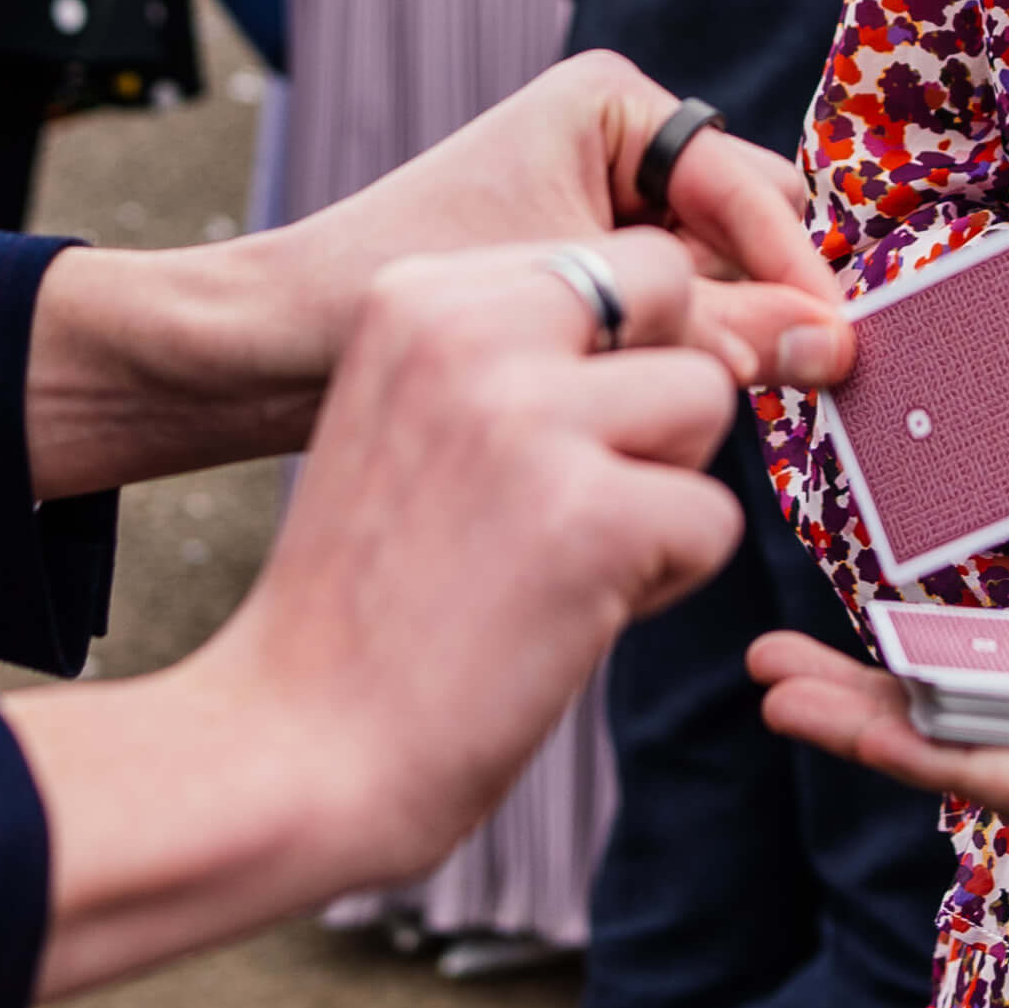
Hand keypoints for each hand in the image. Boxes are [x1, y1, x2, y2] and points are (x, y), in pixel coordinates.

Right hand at [15, 235, 748, 995]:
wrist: (294, 751)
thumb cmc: (370, 599)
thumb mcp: (417, 419)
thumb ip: (521, 354)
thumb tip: (697, 327)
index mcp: (418, 294)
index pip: (607, 256)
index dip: (621, 346)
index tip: (564, 434)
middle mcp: (469, 330)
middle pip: (671, 298)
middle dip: (656, 393)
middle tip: (579, 492)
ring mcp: (531, 418)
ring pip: (706, 400)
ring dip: (663, 488)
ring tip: (563, 557)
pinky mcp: (594, 516)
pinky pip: (714, 520)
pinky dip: (665, 582)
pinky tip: (566, 616)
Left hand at [259, 51, 850, 395]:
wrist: (280, 343)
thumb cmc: (400, 289)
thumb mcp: (575, 298)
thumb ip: (710, 322)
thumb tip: (832, 344)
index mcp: (614, 104)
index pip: (751, 186)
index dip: (795, 269)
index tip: (837, 345)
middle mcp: (621, 144)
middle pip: (752, 228)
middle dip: (768, 302)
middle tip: (793, 384)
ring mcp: (609, 210)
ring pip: (722, 281)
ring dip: (730, 339)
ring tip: (730, 402)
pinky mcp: (592, 277)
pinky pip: (678, 315)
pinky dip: (687, 358)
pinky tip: (679, 406)